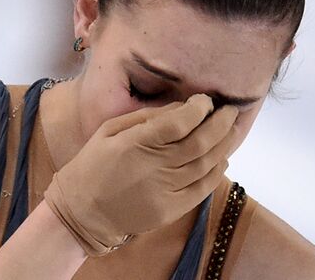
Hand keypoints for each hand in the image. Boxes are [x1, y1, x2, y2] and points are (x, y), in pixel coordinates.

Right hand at [43, 93, 238, 256]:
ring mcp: (165, 191)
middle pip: (200, 143)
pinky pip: (202, 189)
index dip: (199, 109)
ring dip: (224, 145)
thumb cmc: (93, 164)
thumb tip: (181, 107)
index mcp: (135, 143)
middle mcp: (154, 167)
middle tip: (231, 111)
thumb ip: (144, 118)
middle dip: (221, 123)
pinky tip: (221, 158)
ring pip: (205, 165)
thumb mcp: (109, 130)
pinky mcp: (170, 210)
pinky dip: (216, 172)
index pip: (179, 123)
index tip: (206, 100)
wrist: (82, 213)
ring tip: (232, 130)